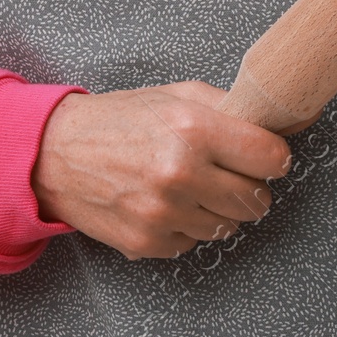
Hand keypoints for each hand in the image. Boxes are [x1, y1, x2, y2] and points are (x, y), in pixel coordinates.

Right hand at [30, 80, 293, 259]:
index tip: (267, 157)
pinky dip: (187, 226)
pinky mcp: (148, 242)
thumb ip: (228, 107)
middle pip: (256, 199)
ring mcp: (164, 213)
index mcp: (194, 128)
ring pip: (228, 226)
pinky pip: (193, 242)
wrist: (58, 153)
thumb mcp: (177, 94)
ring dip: (219, 209)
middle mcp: (181, 173)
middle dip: (250, 186)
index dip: (274, 157)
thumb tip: (278, 121)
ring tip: (194, 186)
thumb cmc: (122, 119)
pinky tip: (168, 203)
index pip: (271, 157)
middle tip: (231, 173)